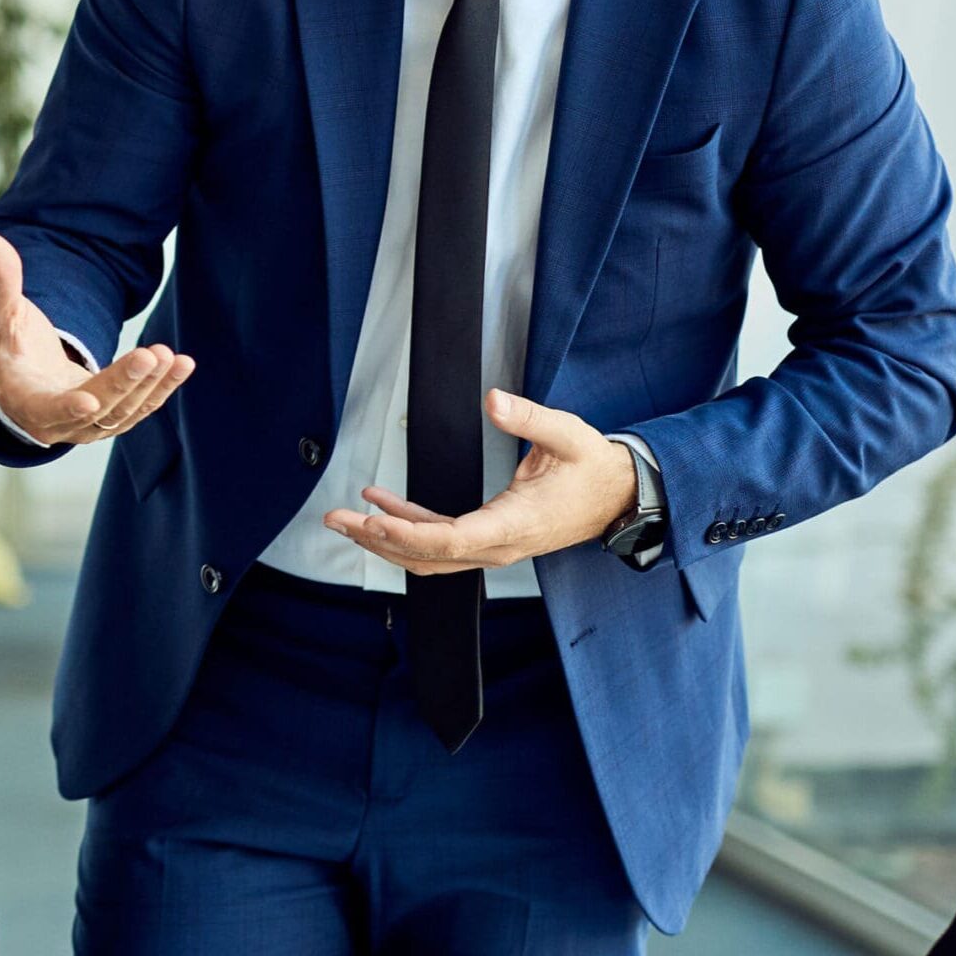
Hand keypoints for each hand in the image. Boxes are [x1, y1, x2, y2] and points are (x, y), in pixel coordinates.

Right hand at [0, 234, 192, 449]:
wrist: (28, 379)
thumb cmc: (12, 347)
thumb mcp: (2, 316)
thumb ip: (2, 284)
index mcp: (27, 402)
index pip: (47, 411)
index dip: (66, 408)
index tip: (87, 401)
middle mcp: (60, 424)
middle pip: (97, 408)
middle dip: (124, 383)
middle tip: (149, 355)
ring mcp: (91, 426)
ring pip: (125, 412)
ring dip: (150, 385)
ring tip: (169, 354)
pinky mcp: (114, 417)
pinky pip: (143, 407)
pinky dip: (164, 387)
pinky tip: (184, 364)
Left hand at [321, 390, 636, 572]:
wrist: (618, 497)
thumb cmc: (593, 468)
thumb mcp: (567, 435)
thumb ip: (529, 417)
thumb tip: (494, 399)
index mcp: (517, 523)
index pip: (454, 539)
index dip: (409, 534)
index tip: (373, 522)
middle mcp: (500, 545)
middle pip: (429, 555)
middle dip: (377, 538)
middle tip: (336, 519)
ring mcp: (493, 547)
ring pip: (429, 555)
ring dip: (384, 538)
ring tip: (345, 518)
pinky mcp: (489, 539)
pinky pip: (440, 541)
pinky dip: (406, 527)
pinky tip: (381, 505)